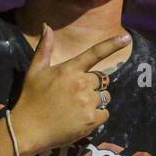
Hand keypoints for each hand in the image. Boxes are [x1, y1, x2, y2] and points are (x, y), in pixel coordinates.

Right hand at [11, 25, 131, 155]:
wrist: (29, 129)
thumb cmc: (31, 98)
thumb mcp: (35, 70)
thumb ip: (45, 48)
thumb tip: (47, 26)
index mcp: (70, 69)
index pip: (95, 53)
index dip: (112, 44)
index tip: (126, 38)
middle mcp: (82, 83)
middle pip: (102, 80)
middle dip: (93, 85)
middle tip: (76, 95)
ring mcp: (88, 102)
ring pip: (104, 97)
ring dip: (96, 101)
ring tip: (78, 108)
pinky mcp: (92, 119)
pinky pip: (105, 113)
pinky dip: (97, 116)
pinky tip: (82, 119)